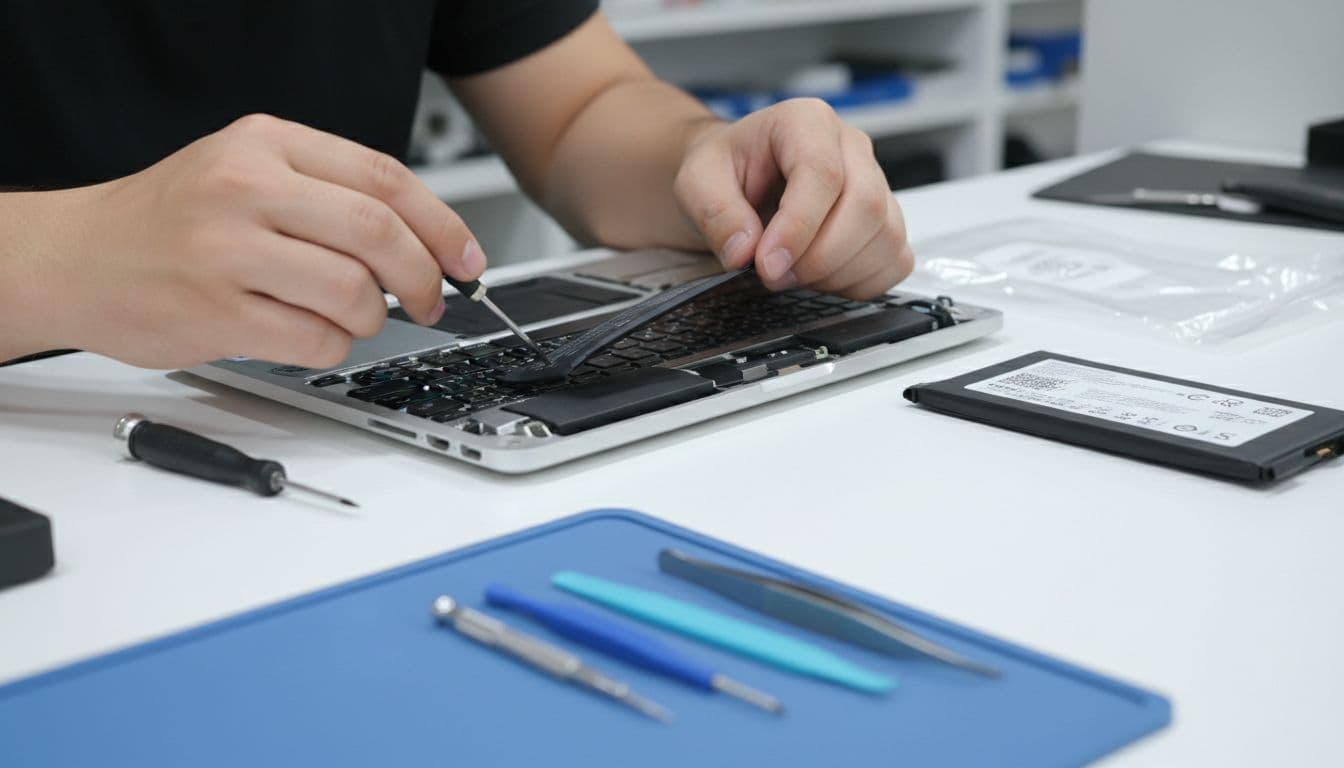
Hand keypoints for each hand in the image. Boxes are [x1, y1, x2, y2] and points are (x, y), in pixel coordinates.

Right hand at [47, 114, 483, 368]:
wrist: (74, 256)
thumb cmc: (170, 221)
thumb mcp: (245, 171)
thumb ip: (326, 192)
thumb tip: (425, 240)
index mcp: (266, 143)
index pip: (385, 178)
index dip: (442, 225)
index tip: (467, 260)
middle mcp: (247, 188)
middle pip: (379, 234)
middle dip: (423, 278)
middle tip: (429, 301)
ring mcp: (227, 250)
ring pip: (353, 291)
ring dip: (372, 318)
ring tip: (353, 318)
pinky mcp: (214, 312)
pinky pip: (314, 339)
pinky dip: (332, 346)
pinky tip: (310, 335)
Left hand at [673, 99, 912, 298]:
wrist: (738, 179)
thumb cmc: (726, 171)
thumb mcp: (697, 181)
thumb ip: (715, 213)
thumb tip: (744, 251)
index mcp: (806, 122)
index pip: (823, 174)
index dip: (797, 228)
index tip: (767, 264)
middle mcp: (851, 147)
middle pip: (865, 207)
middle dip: (818, 257)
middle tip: (774, 275)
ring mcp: (875, 183)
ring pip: (886, 237)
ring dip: (837, 274)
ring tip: (793, 274)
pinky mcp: (886, 220)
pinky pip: (896, 259)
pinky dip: (862, 282)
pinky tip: (823, 278)